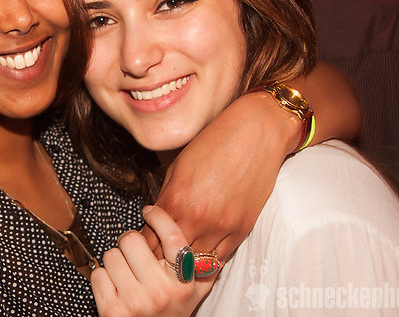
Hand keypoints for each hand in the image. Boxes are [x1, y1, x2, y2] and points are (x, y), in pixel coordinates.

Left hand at [92, 206, 211, 315]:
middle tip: (135, 256)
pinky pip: (98, 274)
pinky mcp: (111, 310)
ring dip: (116, 262)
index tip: (150, 212)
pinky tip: (116, 289)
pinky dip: (103, 279)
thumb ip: (204, 268)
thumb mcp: (195, 294)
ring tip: (127, 277)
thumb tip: (215, 241)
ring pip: (111, 255)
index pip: (173, 237)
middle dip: (130, 245)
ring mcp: (135, 302)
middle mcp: (160, 293)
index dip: (159, 217)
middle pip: (131, 239)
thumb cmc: (171, 315)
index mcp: (183, 284)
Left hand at [141, 91, 295, 261]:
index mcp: (176, 200)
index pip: (149, 240)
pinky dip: (207, 261)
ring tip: (179, 258)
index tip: (143, 244)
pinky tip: (201, 253)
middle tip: (158, 256)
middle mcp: (197, 218)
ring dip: (184, 264)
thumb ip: (166, 197)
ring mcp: (222, 227)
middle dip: (160, 258)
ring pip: (195, 266)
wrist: (256, 132)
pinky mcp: (242, 230)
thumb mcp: (178, 167)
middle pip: (169, 258)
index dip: (144, 245)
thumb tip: (155, 219)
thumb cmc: (215, 143)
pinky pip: (220, 259)